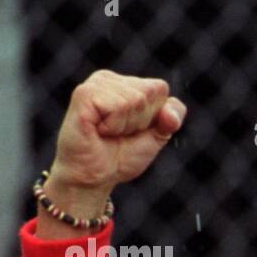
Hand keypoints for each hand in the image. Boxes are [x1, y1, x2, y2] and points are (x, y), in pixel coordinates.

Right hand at [37, 70, 186, 238]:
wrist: (95, 177)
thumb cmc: (120, 156)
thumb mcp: (156, 136)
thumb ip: (172, 119)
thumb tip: (170, 114)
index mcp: (126, 84)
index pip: (161, 89)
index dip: (155, 117)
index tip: (134, 130)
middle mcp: (109, 79)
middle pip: (151, 92)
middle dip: (141, 121)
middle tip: (119, 133)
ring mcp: (96, 84)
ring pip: (136, 99)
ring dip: (126, 125)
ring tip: (107, 132)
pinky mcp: (84, 94)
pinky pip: (118, 106)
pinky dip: (114, 126)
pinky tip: (98, 130)